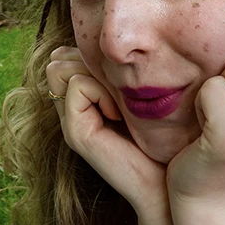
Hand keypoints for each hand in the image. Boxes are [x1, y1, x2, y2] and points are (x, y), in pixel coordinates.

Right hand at [46, 47, 167, 221]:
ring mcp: (69, 120)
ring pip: (59, 66)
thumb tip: (114, 43)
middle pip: (58, 57)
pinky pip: (77, 85)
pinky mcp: (75, 132)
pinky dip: (99, 91)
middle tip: (119, 89)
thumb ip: (122, 70)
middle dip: (89, 62)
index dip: (90, 54)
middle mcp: (70, 108)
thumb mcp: (139, 92)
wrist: (166, 182)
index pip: (66, 52)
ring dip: (93, 75)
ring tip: (118, 103)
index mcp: (83, 96)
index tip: (122, 79)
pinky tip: (117, 115)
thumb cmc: (163, 137)